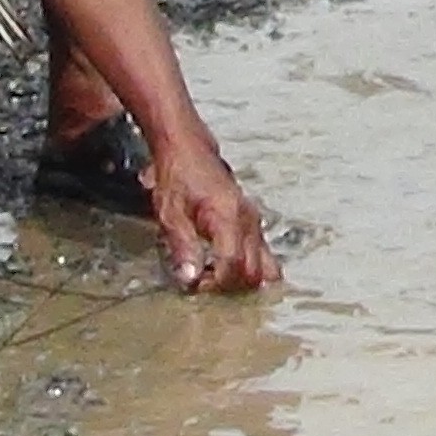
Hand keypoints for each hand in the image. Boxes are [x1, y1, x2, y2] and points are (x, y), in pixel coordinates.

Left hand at [143, 133, 277, 293]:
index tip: (196, 283)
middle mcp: (248, 220)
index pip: (234, 264)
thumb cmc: (179, 176)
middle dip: (229, 285)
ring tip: (214, 274)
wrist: (189, 151)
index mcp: (228, 217)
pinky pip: (263, 256)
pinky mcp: (253, 224)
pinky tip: (223, 265)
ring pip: (265, 267)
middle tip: (203, 280)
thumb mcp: (170, 213)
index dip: (216, 282)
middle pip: (255, 272)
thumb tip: (190, 277)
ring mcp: (254, 222)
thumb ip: (182, 247)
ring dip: (240, 279)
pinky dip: (247, 268)